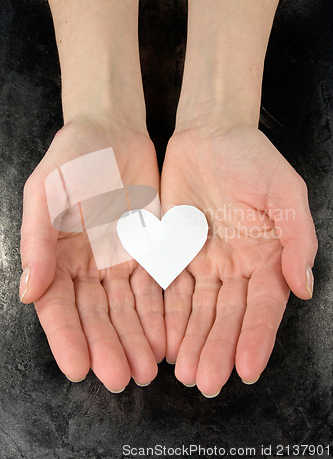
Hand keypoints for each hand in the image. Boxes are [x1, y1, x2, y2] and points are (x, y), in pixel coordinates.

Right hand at [20, 116, 164, 390]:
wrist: (113, 133)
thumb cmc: (72, 158)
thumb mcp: (47, 192)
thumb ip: (39, 241)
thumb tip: (29, 291)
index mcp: (56, 258)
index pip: (59, 308)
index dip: (67, 339)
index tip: (78, 368)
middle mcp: (87, 268)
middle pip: (96, 317)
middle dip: (107, 347)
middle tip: (120, 379)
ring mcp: (119, 263)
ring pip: (127, 311)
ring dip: (135, 340)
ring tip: (147, 370)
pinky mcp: (148, 252)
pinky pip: (155, 288)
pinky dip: (160, 315)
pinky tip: (166, 338)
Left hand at [161, 124, 316, 396]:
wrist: (208, 134)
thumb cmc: (252, 158)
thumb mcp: (285, 191)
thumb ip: (297, 239)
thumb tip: (304, 287)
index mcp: (266, 256)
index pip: (262, 306)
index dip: (256, 337)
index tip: (247, 368)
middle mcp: (235, 266)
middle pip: (226, 315)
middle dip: (217, 348)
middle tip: (207, 382)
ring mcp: (204, 262)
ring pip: (197, 310)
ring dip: (192, 341)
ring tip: (186, 373)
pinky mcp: (174, 251)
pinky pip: (169, 288)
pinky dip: (166, 315)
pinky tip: (163, 340)